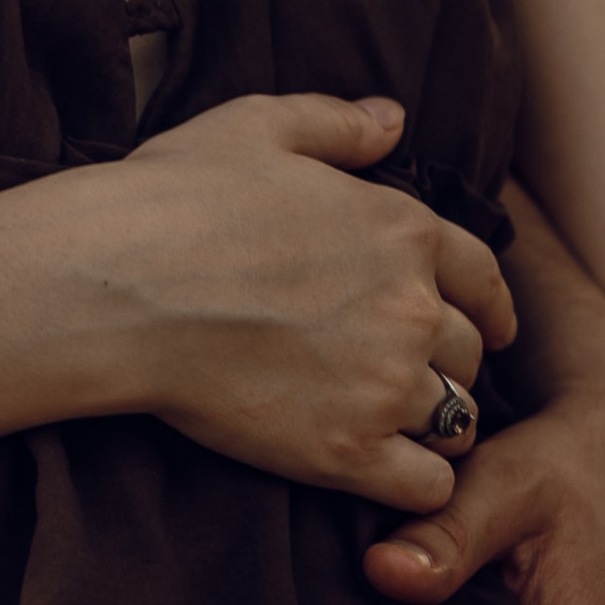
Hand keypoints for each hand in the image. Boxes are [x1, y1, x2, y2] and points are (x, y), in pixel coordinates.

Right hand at [88, 93, 515, 511]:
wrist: (117, 285)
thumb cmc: (172, 199)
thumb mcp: (255, 127)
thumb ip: (335, 125)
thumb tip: (394, 120)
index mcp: (401, 230)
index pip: (483, 278)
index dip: (488, 306)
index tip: (486, 329)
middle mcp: (411, 308)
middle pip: (468, 353)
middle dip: (447, 364)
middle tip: (408, 377)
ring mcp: (384, 383)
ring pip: (455, 419)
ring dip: (432, 424)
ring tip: (395, 429)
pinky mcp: (347, 450)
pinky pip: (426, 485)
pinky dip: (415, 482)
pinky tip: (383, 471)